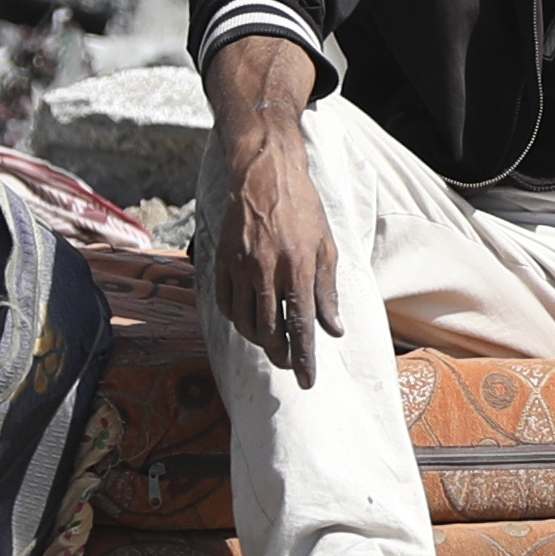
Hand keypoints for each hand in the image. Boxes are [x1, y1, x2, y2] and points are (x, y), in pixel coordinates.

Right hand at [208, 105, 344, 389]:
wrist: (263, 173)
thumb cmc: (302, 208)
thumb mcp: (326, 246)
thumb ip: (328, 291)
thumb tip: (333, 330)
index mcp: (297, 267)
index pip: (301, 326)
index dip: (304, 358)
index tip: (307, 382)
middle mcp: (266, 271)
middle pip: (270, 331)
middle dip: (281, 356)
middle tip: (290, 364)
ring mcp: (240, 267)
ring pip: (246, 323)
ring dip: (260, 341)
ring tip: (274, 344)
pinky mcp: (221, 262)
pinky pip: (226, 305)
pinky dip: (239, 321)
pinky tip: (251, 321)